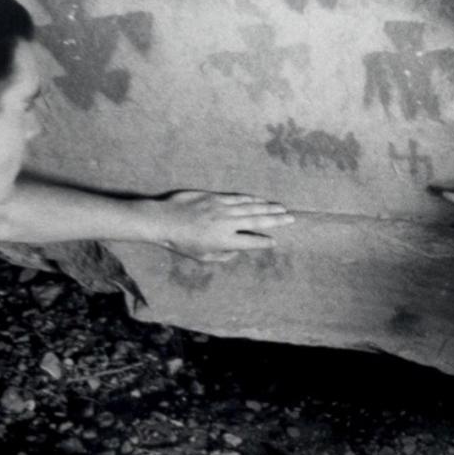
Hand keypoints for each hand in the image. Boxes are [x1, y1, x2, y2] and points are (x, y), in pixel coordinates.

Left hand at [155, 191, 293, 261]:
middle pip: (257, 221)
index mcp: (223, 241)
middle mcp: (226, 223)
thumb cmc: (180, 242)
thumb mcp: (201, 257)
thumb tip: (237, 251)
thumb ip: (222, 256)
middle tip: (291, 219)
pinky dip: (252, 199)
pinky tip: (261, 199)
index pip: (250, 242)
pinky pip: (238, 198)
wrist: (162, 220)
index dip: (263, 242)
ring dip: (268, 207)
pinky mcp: (215, 197)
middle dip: (276, 220)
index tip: (274, 241)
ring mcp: (221, 208)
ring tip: (282, 208)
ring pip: (251, 207)